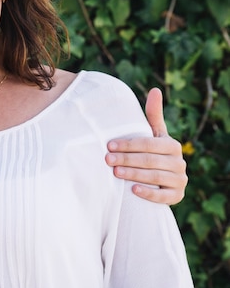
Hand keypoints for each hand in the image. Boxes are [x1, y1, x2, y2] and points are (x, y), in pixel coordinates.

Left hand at [105, 87, 186, 204]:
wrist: (162, 179)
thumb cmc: (152, 151)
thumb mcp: (154, 134)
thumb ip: (153, 115)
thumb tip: (155, 90)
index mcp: (172, 145)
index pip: (149, 143)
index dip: (129, 144)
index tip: (109, 145)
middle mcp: (179, 162)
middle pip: (150, 160)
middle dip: (127, 159)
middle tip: (107, 159)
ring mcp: (180, 180)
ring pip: (155, 177)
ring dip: (134, 174)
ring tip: (115, 173)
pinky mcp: (178, 196)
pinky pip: (164, 196)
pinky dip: (149, 193)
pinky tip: (133, 190)